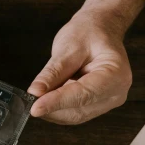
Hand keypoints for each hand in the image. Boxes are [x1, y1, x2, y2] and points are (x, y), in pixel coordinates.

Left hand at [28, 10, 131, 124]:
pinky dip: (58, 108)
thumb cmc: (90, 32)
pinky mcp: (97, 105)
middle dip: (52, 108)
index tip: (36, 107)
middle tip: (28, 103)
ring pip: (75, 115)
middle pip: (80, 110)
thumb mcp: (69, 46)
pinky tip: (46, 99)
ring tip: (35, 98)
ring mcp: (108, 101)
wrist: (101, 29)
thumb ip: (53, 72)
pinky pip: (75, 113)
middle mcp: (116, 92)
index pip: (84, 94)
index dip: (58, 102)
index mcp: (116, 74)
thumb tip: (36, 92)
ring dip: (53, 110)